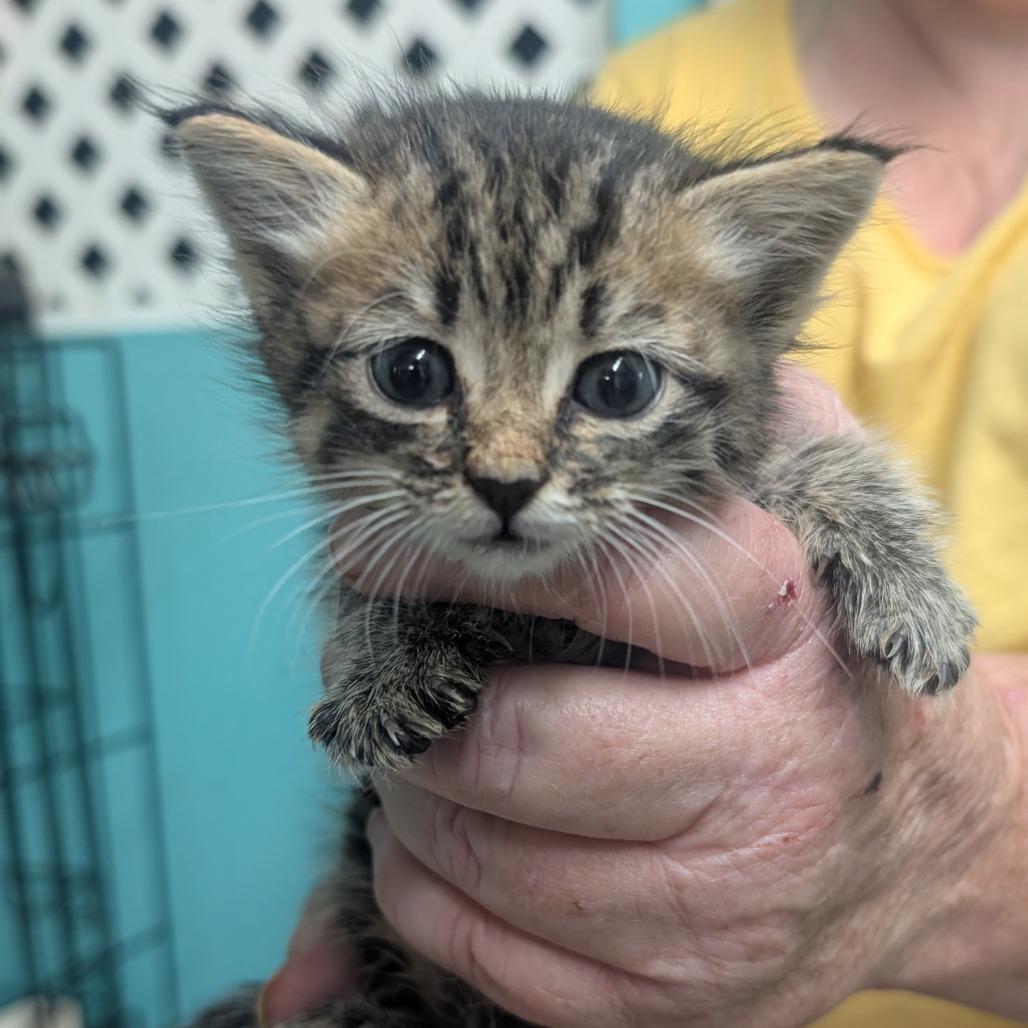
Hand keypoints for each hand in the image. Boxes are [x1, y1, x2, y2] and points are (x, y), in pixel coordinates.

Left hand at [264, 369, 1027, 1026]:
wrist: (920, 832)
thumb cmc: (823, 646)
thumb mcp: (814, 490)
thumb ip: (734, 398)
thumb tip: (664, 286)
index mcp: (786, 628)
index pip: (609, 580)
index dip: (472, 560)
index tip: (393, 541)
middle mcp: (761, 774)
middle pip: (519, 747)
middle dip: (422, 697)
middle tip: (400, 658)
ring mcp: (714, 908)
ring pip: (479, 856)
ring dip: (411, 787)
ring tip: (424, 736)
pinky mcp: (671, 1003)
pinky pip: (484, 953)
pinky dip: (424, 883)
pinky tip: (444, 828)